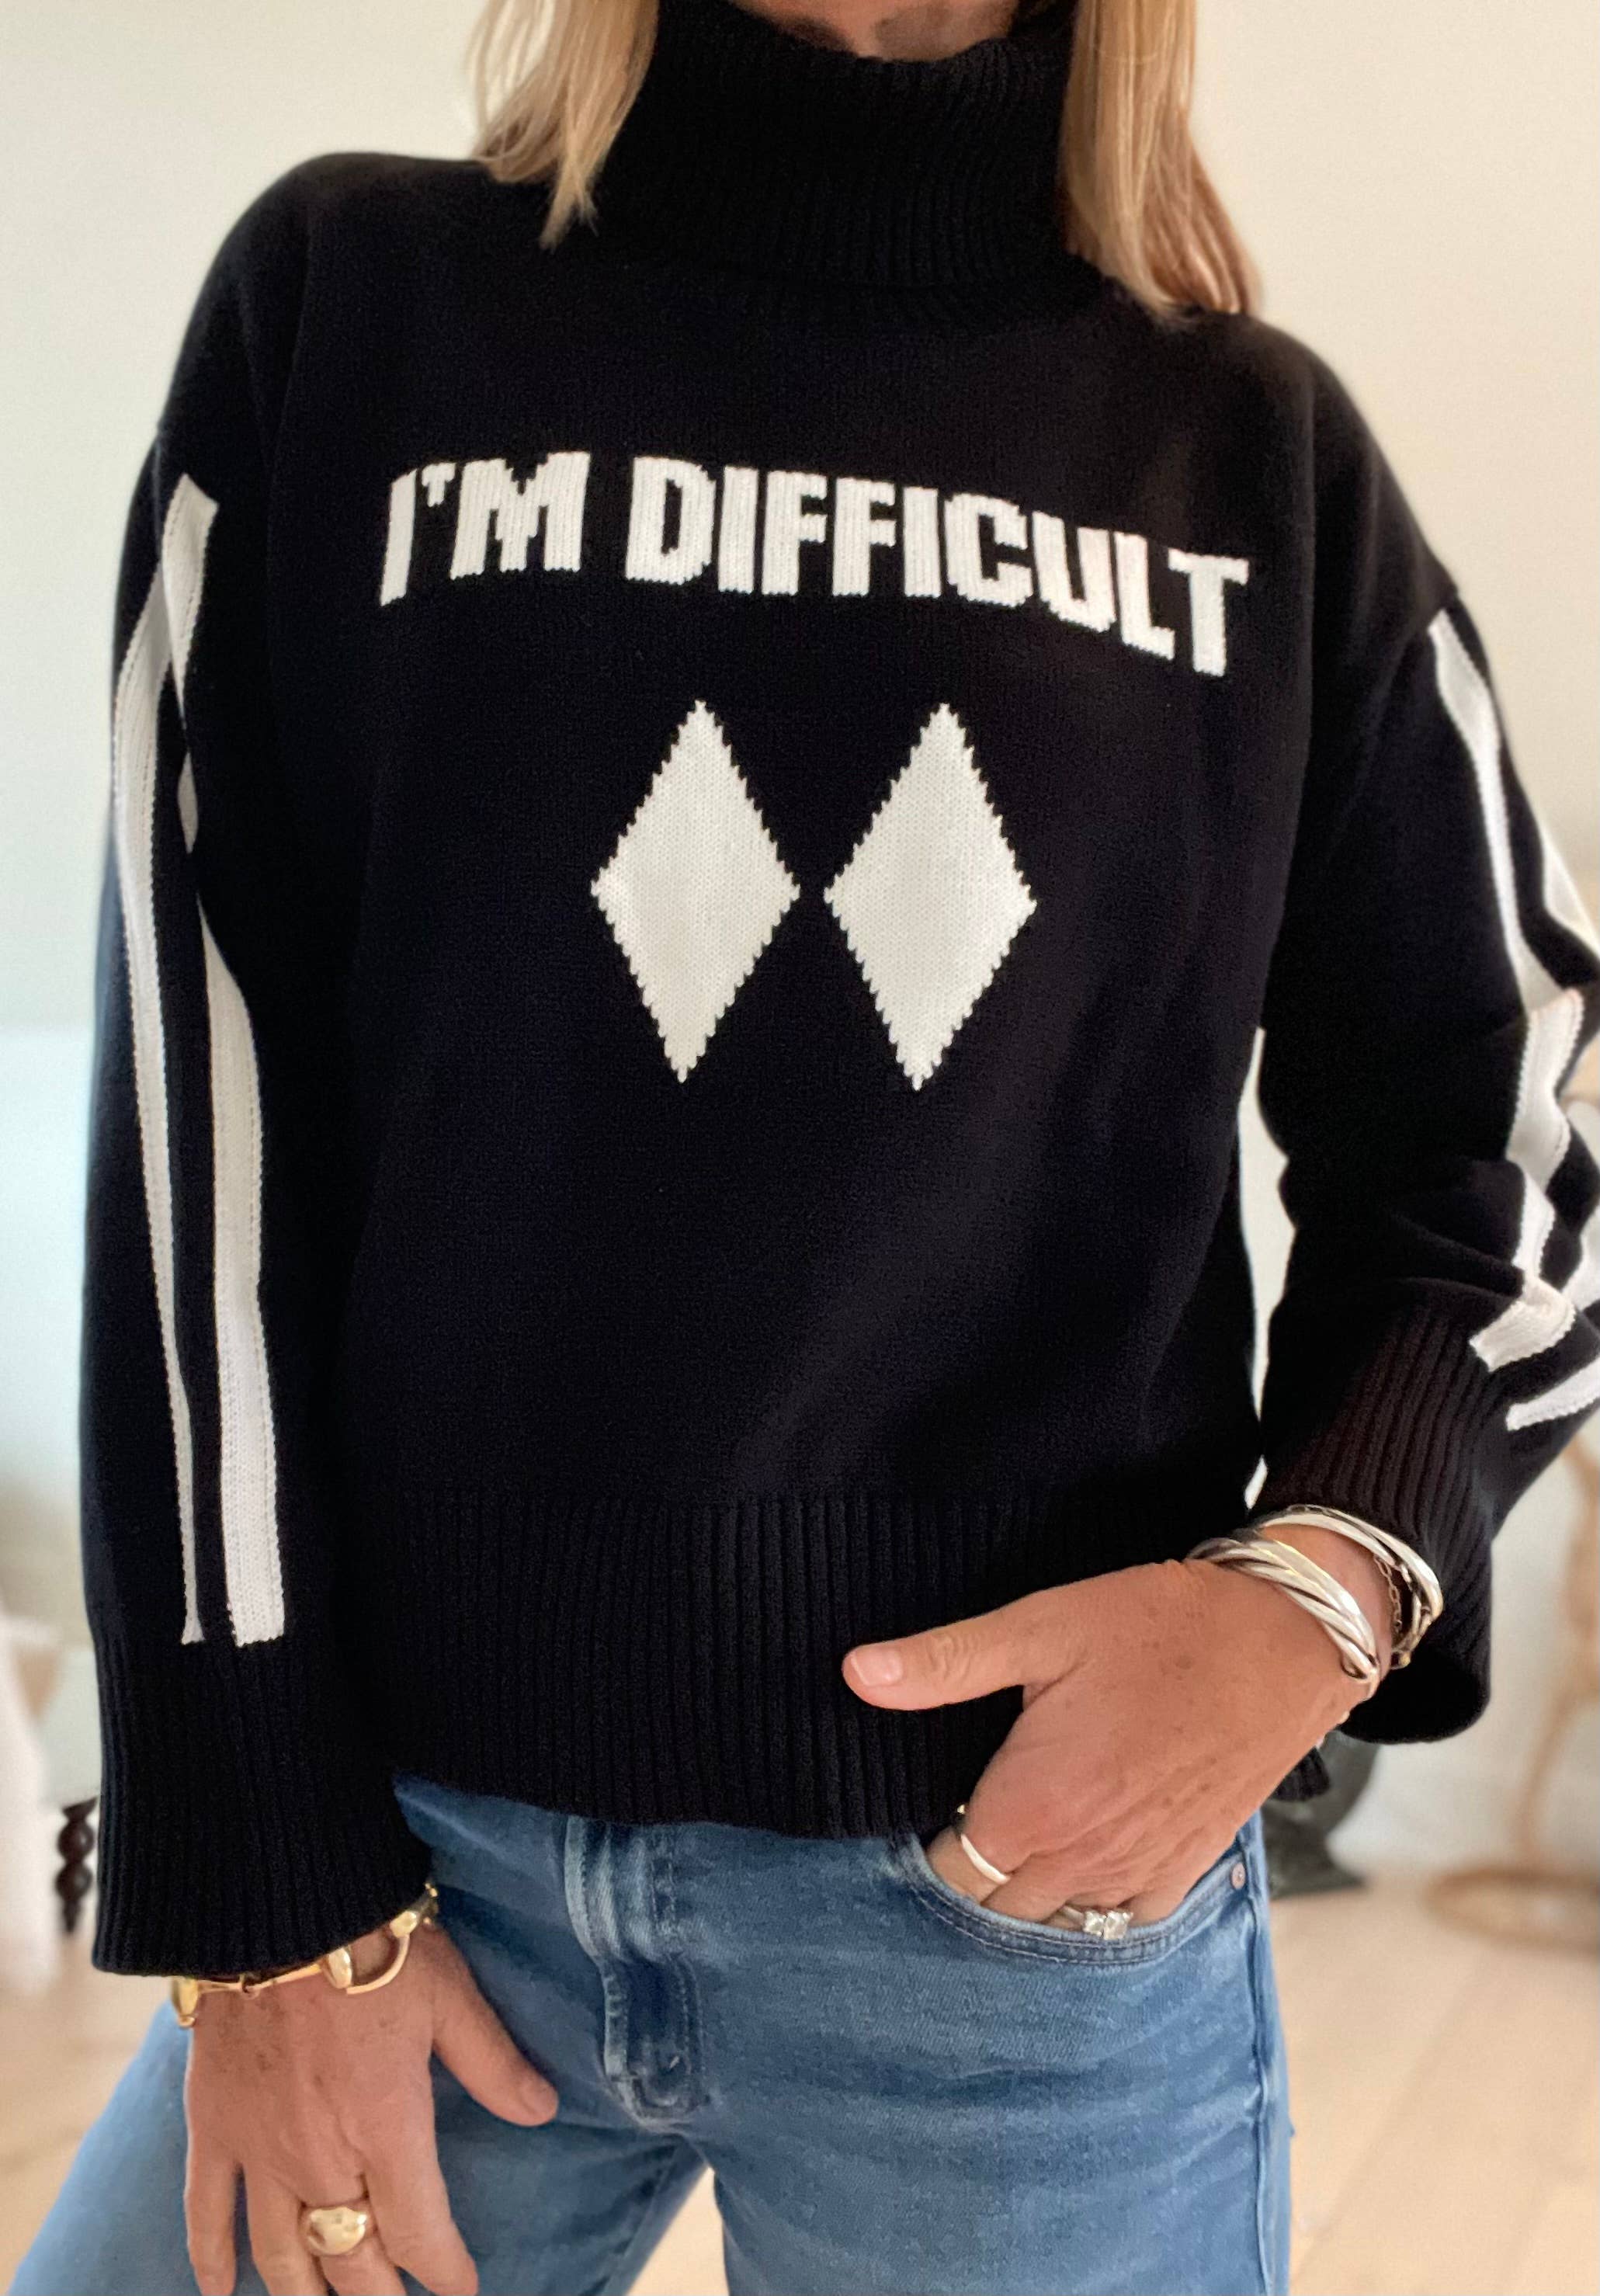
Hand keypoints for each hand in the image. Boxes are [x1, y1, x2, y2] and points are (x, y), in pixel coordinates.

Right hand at [185, 1915, 556, 2295]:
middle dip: (381, 2295)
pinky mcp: (213, 2128)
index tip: (461, 2288)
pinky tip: (218, 2291)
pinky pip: (206, 2212)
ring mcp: (260, 2151)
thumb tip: (543, 2109)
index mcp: (387, 2130)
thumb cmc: (374, 1947)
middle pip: (352, 2262)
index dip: (445, 2271)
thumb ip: (493, 2063)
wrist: (279, 1909)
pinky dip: (210, 2258)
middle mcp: (321, 2159)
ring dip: (306, 2293)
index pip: (419, 2233)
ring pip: (282, 2255)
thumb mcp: (452, 1998)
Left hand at [843, 1528, 1389, 1927]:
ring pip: (1055, 1923)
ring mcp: (1139, 1872)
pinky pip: (1121, 1920)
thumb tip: (855, 1673)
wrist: (1283, 1641)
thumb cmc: (1159, 1626)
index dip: (926, 1849)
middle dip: (970, 1879)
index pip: (947, 1874)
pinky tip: (1079, 1858)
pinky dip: (1090, 1903)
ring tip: (1014, 1842)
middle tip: (965, 1821)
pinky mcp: (1184, 1868)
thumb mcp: (1042, 1626)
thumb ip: (945, 1662)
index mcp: (1034, 1807)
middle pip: (994, 1911)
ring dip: (1027, 1896)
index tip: (924, 1810)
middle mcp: (1083, 1858)